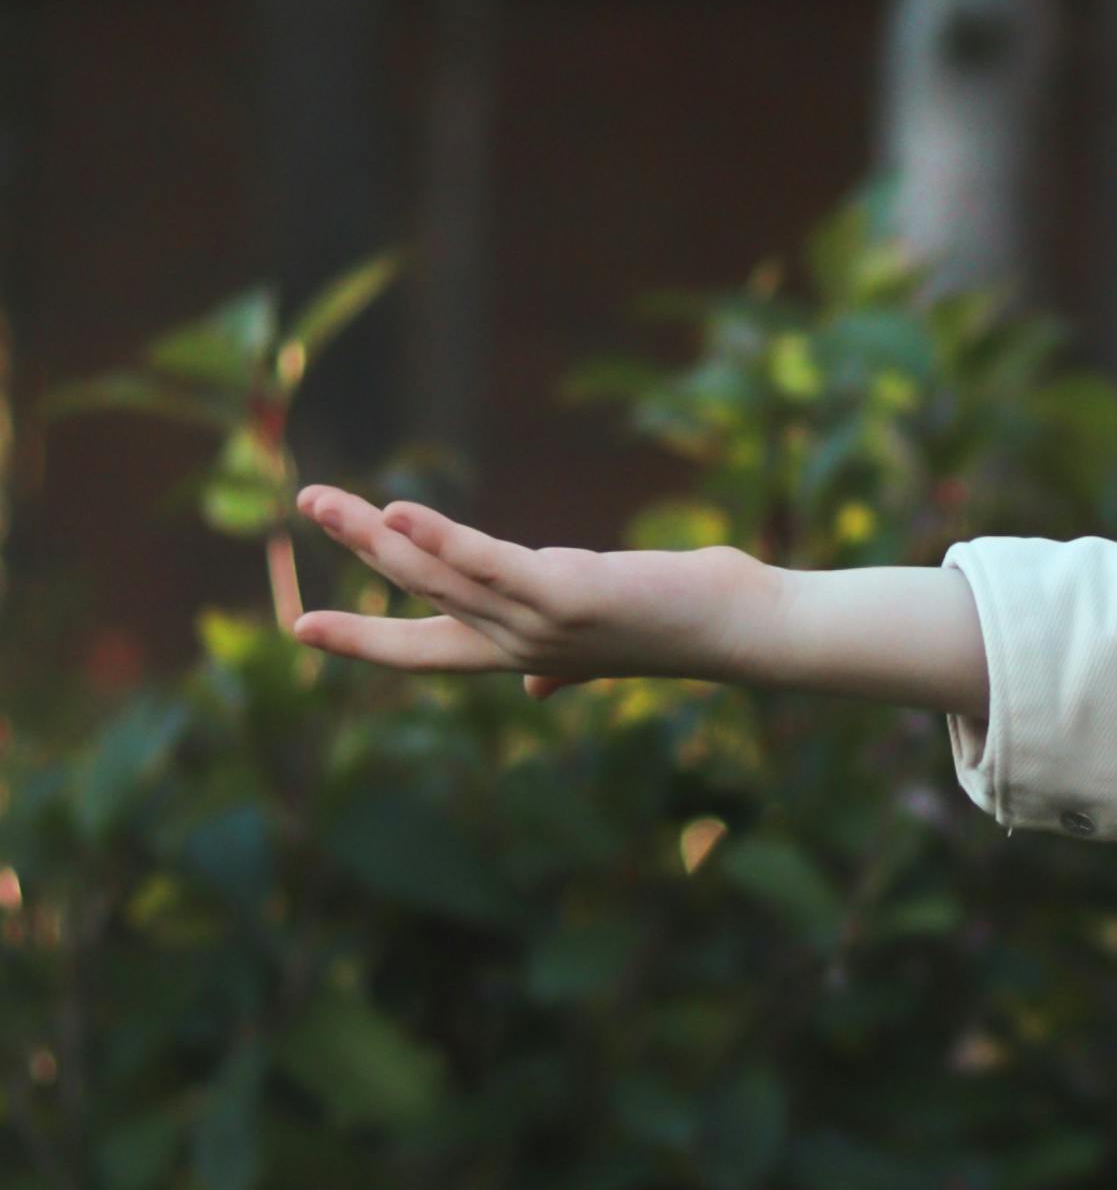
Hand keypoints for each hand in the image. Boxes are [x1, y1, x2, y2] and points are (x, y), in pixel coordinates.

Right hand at [289, 487, 770, 691]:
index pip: (424, 651)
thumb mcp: (602, 648)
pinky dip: (444, 540)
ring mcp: (541, 626)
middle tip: (306, 502)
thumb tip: (537, 690)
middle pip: (419, 598)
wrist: (743, 630)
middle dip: (358, 552)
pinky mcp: (569, 597)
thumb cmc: (676, 624)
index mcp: (520, 653)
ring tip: (325, 499)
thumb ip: (559, 665)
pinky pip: (490, 565)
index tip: (302, 627)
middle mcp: (520, 646)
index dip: (364, 640)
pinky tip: (400, 512)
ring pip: (440, 578)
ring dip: (377, 536)